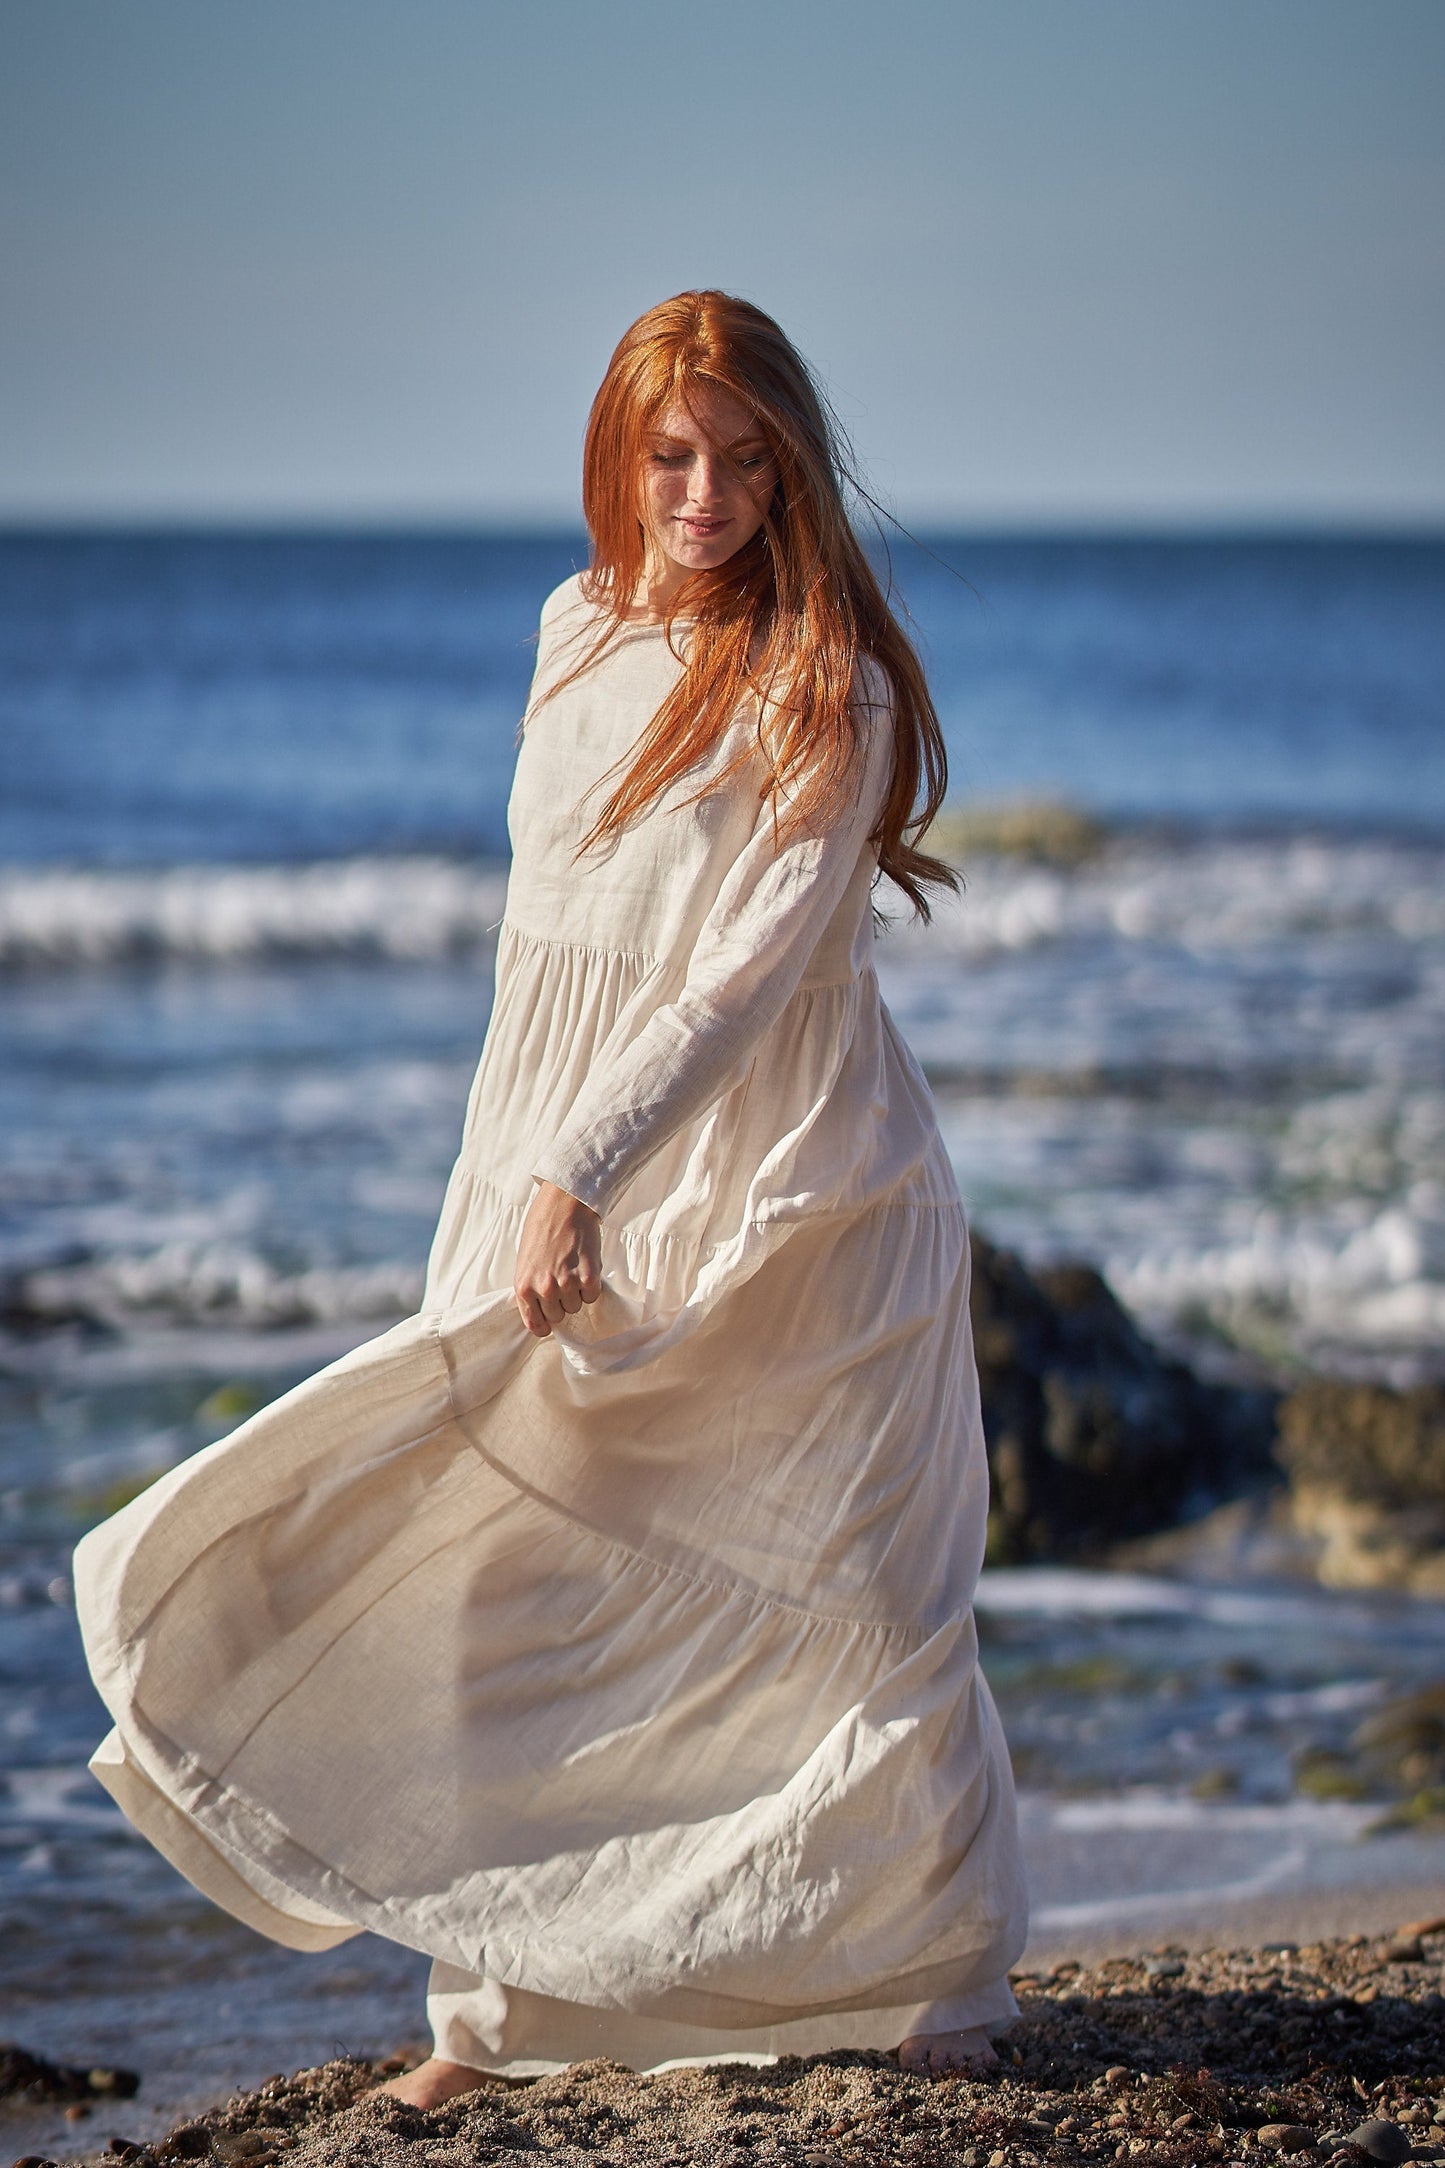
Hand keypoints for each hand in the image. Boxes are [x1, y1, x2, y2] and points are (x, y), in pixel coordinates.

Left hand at [514, 1181, 602, 1337]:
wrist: (563, 1205)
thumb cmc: (541, 1228)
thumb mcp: (525, 1261)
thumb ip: (531, 1288)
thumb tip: (541, 1309)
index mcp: (524, 1287)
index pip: (535, 1325)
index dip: (544, 1324)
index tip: (549, 1319)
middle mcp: (544, 1289)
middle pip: (559, 1317)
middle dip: (561, 1303)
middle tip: (562, 1281)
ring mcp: (567, 1284)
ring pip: (576, 1307)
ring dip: (577, 1293)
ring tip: (573, 1269)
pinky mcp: (588, 1277)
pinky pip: (592, 1296)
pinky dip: (591, 1286)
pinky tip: (585, 1267)